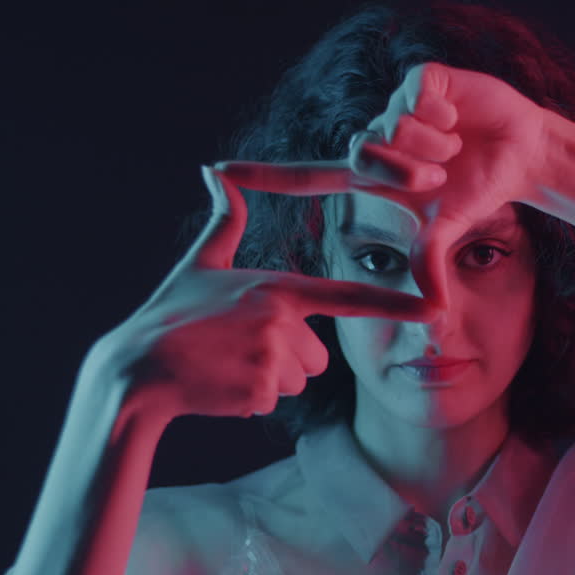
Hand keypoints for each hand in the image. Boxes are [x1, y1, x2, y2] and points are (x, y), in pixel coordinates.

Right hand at [93, 166, 436, 420]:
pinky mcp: (260, 392)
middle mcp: (283, 322)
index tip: (437, 306)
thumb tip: (214, 172)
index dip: (397, 303)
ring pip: (297, 381)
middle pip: (317, 356)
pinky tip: (221, 385)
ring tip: (228, 364)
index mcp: (279, 288)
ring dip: (268, 380)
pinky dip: (250, 399)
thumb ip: (224, 222)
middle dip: (285, 360)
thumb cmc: (170, 315)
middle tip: (239, 349)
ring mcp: (273, 358)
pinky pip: (273, 402)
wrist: (137, 370)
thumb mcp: (198, 264)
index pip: (349, 297)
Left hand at [215, 62, 550, 311]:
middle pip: (360, 153)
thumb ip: (427, 262)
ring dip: (430, 149)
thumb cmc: (476, 190)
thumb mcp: (445, 229)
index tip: (217, 172)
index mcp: (369, 172)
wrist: (520, 154)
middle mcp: (375, 136)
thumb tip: (433, 312)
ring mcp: (397, 106)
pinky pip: (418, 100)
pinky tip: (459, 122)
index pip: (306, 175)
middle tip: (437, 180)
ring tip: (454, 151)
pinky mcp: (424, 79)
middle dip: (403, 173)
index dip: (263, 176)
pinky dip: (442, 119)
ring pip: (392, 128)